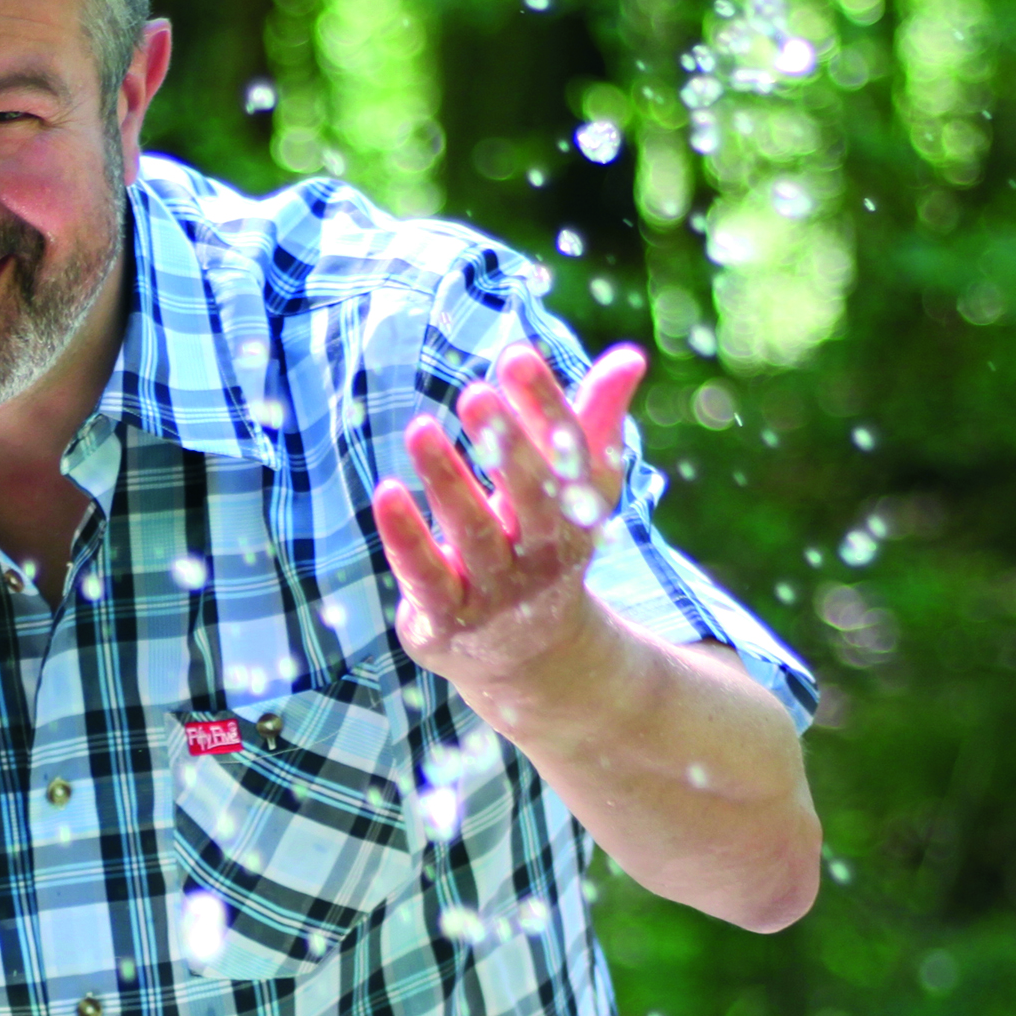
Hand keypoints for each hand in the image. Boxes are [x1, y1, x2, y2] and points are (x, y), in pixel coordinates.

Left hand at [373, 341, 644, 712]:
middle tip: (476, 392)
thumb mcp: (575, 491)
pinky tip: (386, 492)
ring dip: (448, 481)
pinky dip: (407, 537)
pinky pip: (427, 575)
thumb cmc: (545, 545)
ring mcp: (496, 590)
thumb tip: (630, 357)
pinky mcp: (448, 617)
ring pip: (474, 533)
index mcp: (576, 513)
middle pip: (531, 497)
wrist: (532, 658)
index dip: (545, 406)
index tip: (516, 356)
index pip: (568, 455)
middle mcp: (542, 553)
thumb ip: (593, 422)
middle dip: (507, 446)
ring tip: (421, 427)